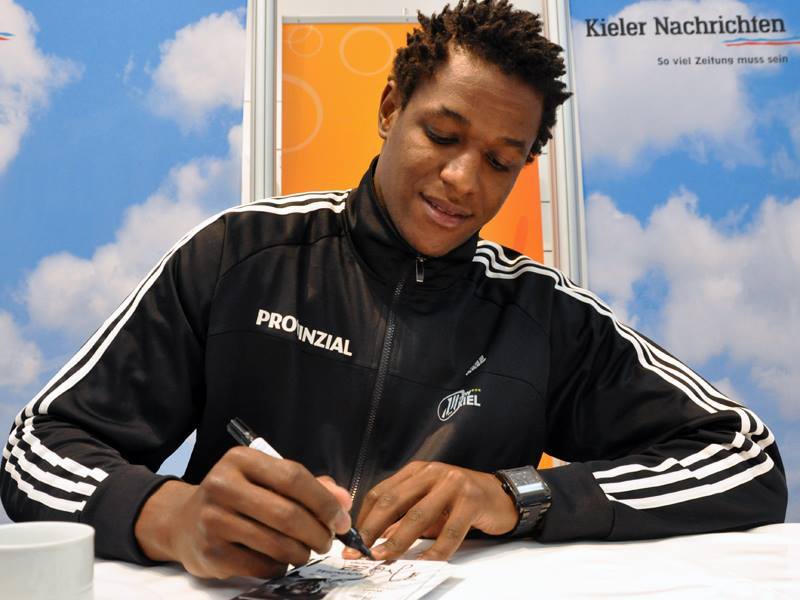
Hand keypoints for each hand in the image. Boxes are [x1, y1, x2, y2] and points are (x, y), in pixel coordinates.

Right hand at [134, 447, 351, 578]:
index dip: (324, 501)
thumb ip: (308, 486)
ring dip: (303, 552)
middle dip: (318, 532)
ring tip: (306, 550)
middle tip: (328, 540)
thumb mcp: (267, 480)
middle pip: (288, 513)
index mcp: (240, 460)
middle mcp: (222, 485)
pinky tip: (280, 560)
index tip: (341, 518)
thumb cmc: (237, 497)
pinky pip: (262, 566)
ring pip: (277, 543)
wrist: (183, 522)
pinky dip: (281, 566)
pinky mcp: (211, 553)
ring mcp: (213, 520)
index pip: (293, 477)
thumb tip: (343, 502)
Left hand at [344, 461, 517, 560]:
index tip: (352, 540)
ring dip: (397, 541)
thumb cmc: (461, 501)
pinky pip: (449, 531)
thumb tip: (374, 540)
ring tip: (383, 557)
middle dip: (373, 529)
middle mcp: (432, 472)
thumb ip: (404, 517)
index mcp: (417, 470)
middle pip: (393, 501)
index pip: (381, 492)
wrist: (502, 496)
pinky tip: (424, 562)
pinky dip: (434, 551)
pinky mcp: (471, 500)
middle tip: (360, 552)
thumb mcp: (429, 504)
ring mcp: (453, 484)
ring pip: (417, 516)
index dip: (364, 517)